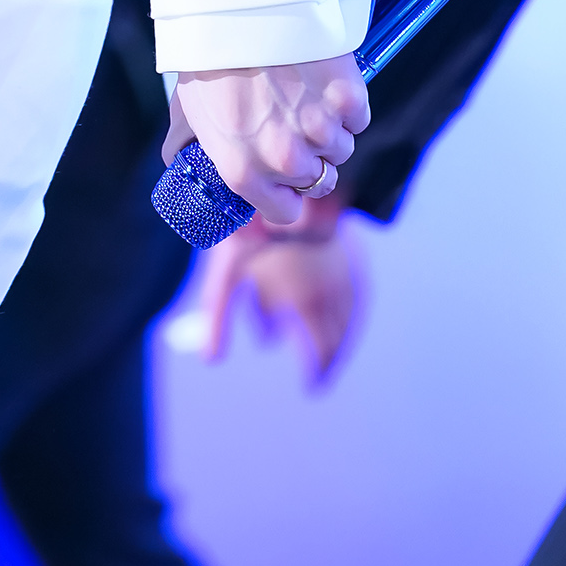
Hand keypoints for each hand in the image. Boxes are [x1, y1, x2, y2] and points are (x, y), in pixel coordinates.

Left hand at [163, 54, 369, 227]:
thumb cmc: (208, 57)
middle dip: (308, 159)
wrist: (237, 5)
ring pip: (340, 149)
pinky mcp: (347, 98)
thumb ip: (185, 144)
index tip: (285, 181)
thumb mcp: (187, 108)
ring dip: (329, 133)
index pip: (284, 211)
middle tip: (292, 127)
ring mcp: (320, 128)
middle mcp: (285, 158)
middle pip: (318, 180)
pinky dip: (346, 106)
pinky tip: (323, 85)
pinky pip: (358, 118)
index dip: (285, 196)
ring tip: (305, 100)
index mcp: (243, 170)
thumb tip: (178, 162)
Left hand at [194, 195, 362, 385]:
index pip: (321, 352)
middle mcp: (332, 290)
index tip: (311, 386)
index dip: (317, 373)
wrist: (288, 179)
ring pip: (350, 314)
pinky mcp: (350, 250)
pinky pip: (356, 291)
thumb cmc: (249, 225)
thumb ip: (218, 315)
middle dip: (328, 357)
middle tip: (321, 371)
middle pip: (338, 336)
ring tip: (329, 345)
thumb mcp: (226, 272)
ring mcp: (344, 269)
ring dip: (340, 335)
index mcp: (306, 302)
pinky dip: (350, 309)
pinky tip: (340, 308)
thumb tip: (209, 359)